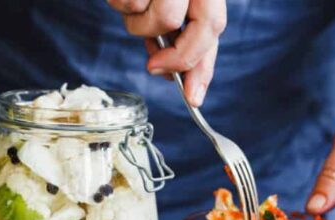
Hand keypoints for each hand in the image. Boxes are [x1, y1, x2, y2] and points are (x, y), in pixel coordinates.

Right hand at [107, 0, 225, 106]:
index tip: (194, 96)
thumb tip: (169, 71)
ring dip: (139, 25)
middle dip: (179, 56)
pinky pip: (132, 3)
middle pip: (204, 27)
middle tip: (155, 67)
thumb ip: (172, 34)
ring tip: (132, 3)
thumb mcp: (162, 2)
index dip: (204, 67)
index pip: (214, 28)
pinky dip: (120, 3)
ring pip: (163, 19)